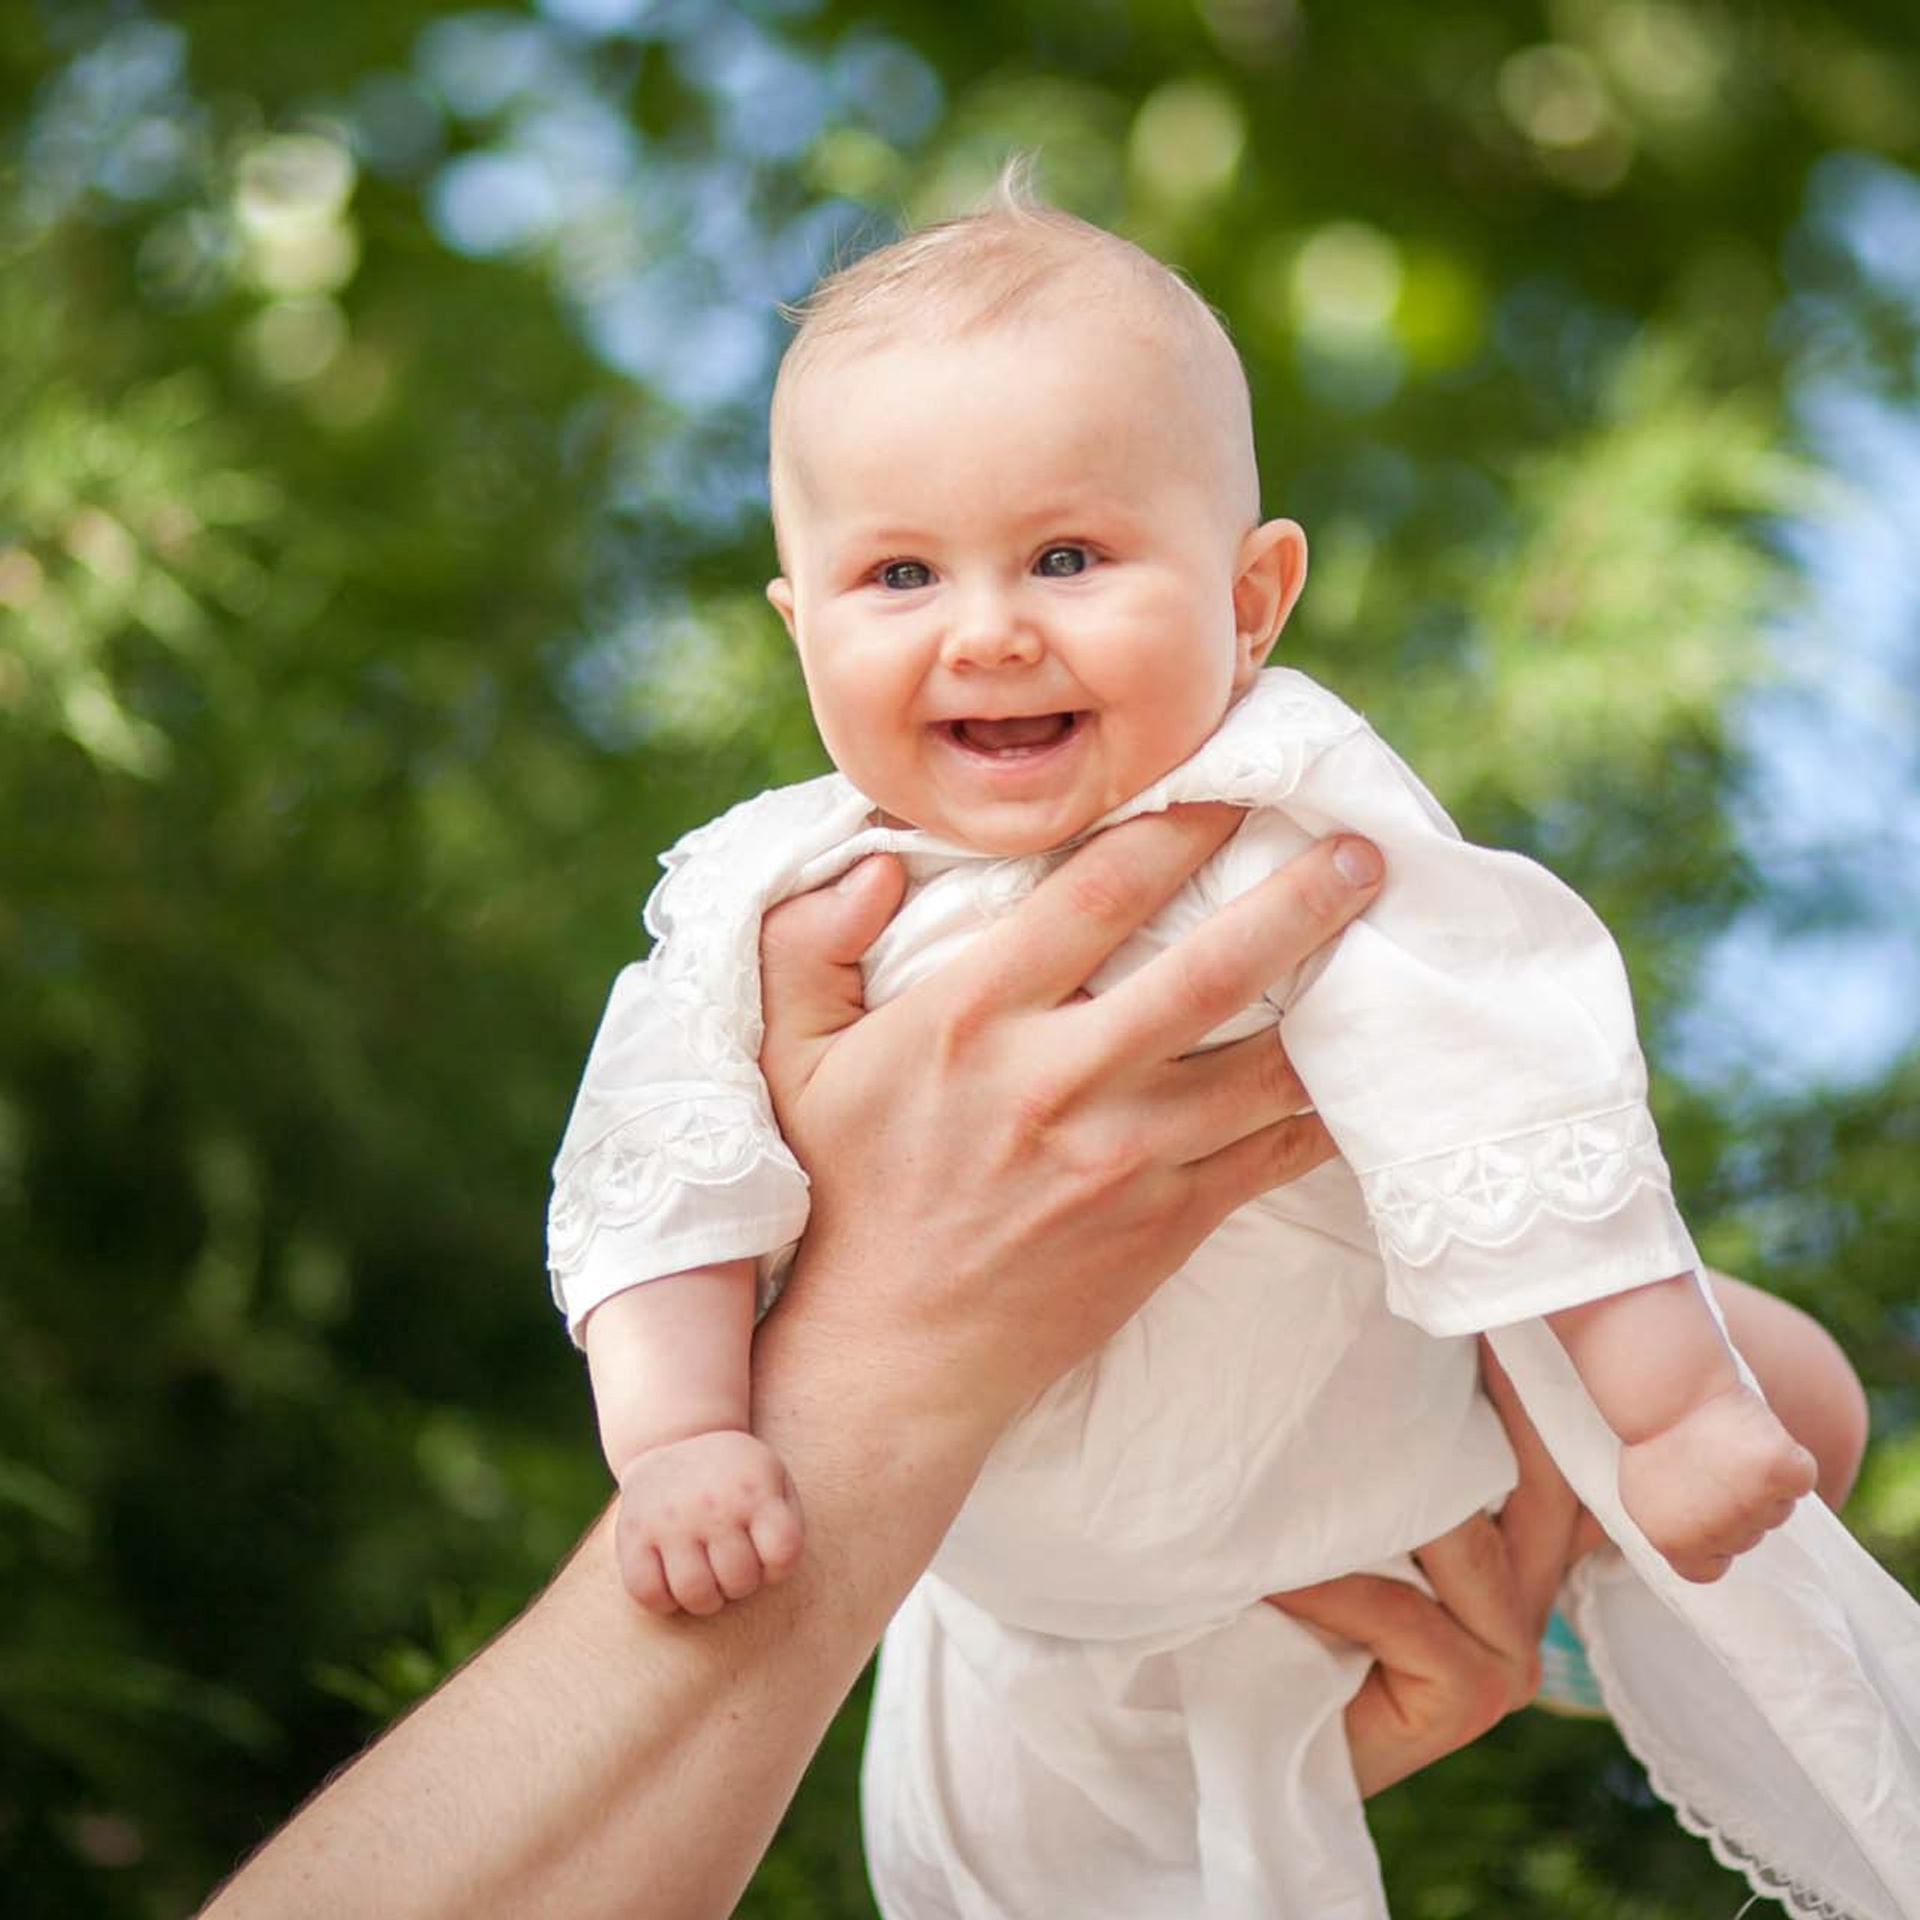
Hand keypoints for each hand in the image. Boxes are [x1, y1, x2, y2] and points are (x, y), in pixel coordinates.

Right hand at [615, 1430, 804, 1616]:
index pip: (782, 1553)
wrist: (674, 1439)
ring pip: (695, 1594)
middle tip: (732, 1566)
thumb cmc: (735, 1476)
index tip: (766, 1555)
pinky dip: (664, 1602)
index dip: (779, 1566)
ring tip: (708, 1580)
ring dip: (707, 1600)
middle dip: (741, 1583)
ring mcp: (669, 1520)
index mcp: (753, 1488)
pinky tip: (673, 1584)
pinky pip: (647, 1593)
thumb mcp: (773, 1478)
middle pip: (739, 1580)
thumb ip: (787, 1524)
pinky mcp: (632, 1534)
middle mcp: (711, 1503)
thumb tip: (772, 1572)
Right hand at [757, 809, 1384, 1436]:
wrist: (892, 1356)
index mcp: (971, 1020)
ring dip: (1336, 998)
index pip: (1098, 892)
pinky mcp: (1169, 1223)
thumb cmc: (846, 1192)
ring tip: (1389, 940)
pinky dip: (1328, 1108)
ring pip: (1265, 1066)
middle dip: (1297, 901)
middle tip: (1361, 848)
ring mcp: (1126, 1158)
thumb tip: (879, 864)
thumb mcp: (791, 1061)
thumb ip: (807, 945)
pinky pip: (1274, 1155)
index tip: (1230, 782)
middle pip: (1211, 971)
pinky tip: (1370, 1064)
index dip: (1177, 825)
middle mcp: (1061, 1080)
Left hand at [1268, 1349, 1599, 1795]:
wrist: (1240, 1721)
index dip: (1529, 1367)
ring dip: (1373, 1500)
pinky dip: (1334, 1585)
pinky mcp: (1468, 1698)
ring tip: (1299, 1448)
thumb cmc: (1284, 1596)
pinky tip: (1273, 1567)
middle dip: (1485, 1399)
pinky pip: (1406, 1613)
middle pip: (1541, 1476)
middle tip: (1424, 1322)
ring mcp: (1508, 1650)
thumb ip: (1386, 1436)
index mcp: (1519, 1537)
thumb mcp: (1342, 1500)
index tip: (1484, 1292)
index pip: (1554, 1440)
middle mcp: (1532, 1589)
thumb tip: (1384, 1312)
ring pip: (1468, 1541)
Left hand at [1617, 1383, 1815, 1583]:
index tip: (1703, 1504)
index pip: (1712, 1568)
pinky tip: (1756, 1434)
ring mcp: (1753, 1506)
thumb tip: (1703, 1553)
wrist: (1666, 1387)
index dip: (1711, 1538)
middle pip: (1751, 1535)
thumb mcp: (1646, 1493)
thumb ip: (1677, 1527)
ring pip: (1778, 1508)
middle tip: (1712, 1460)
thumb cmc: (1654, 1432)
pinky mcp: (1783, 1474)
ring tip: (1727, 1444)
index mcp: (1676, 1545)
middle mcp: (1718, 1535)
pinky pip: (1800, 1478)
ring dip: (1762, 1481)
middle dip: (1737, 1502)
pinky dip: (1789, 1457)